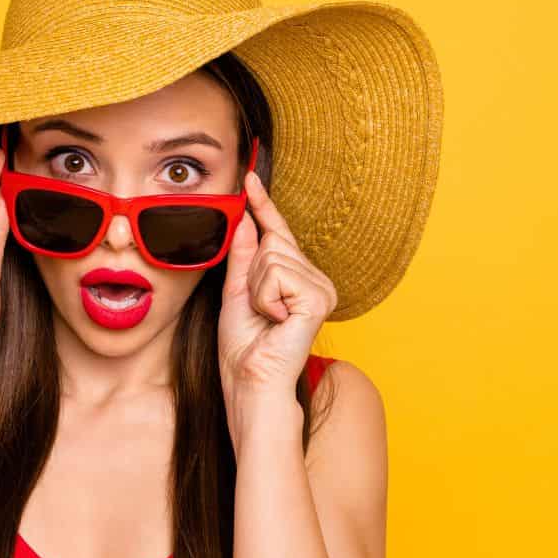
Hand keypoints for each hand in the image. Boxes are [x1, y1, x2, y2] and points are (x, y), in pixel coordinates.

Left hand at [217, 169, 337, 400]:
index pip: (278, 234)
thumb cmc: (244, 347)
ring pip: (272, 255)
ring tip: (266, 317)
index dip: (264, 206)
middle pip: (272, 242)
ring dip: (256, 289)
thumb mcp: (236, 292)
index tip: (251, 177)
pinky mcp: (318, 297)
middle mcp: (316, 280)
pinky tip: (276, 320)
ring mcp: (321, 287)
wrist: (250, 380)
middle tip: (257, 309)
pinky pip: (277, 273)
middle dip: (252, 274)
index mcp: (299, 279)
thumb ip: (244, 256)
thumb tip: (247, 219)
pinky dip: (265, 297)